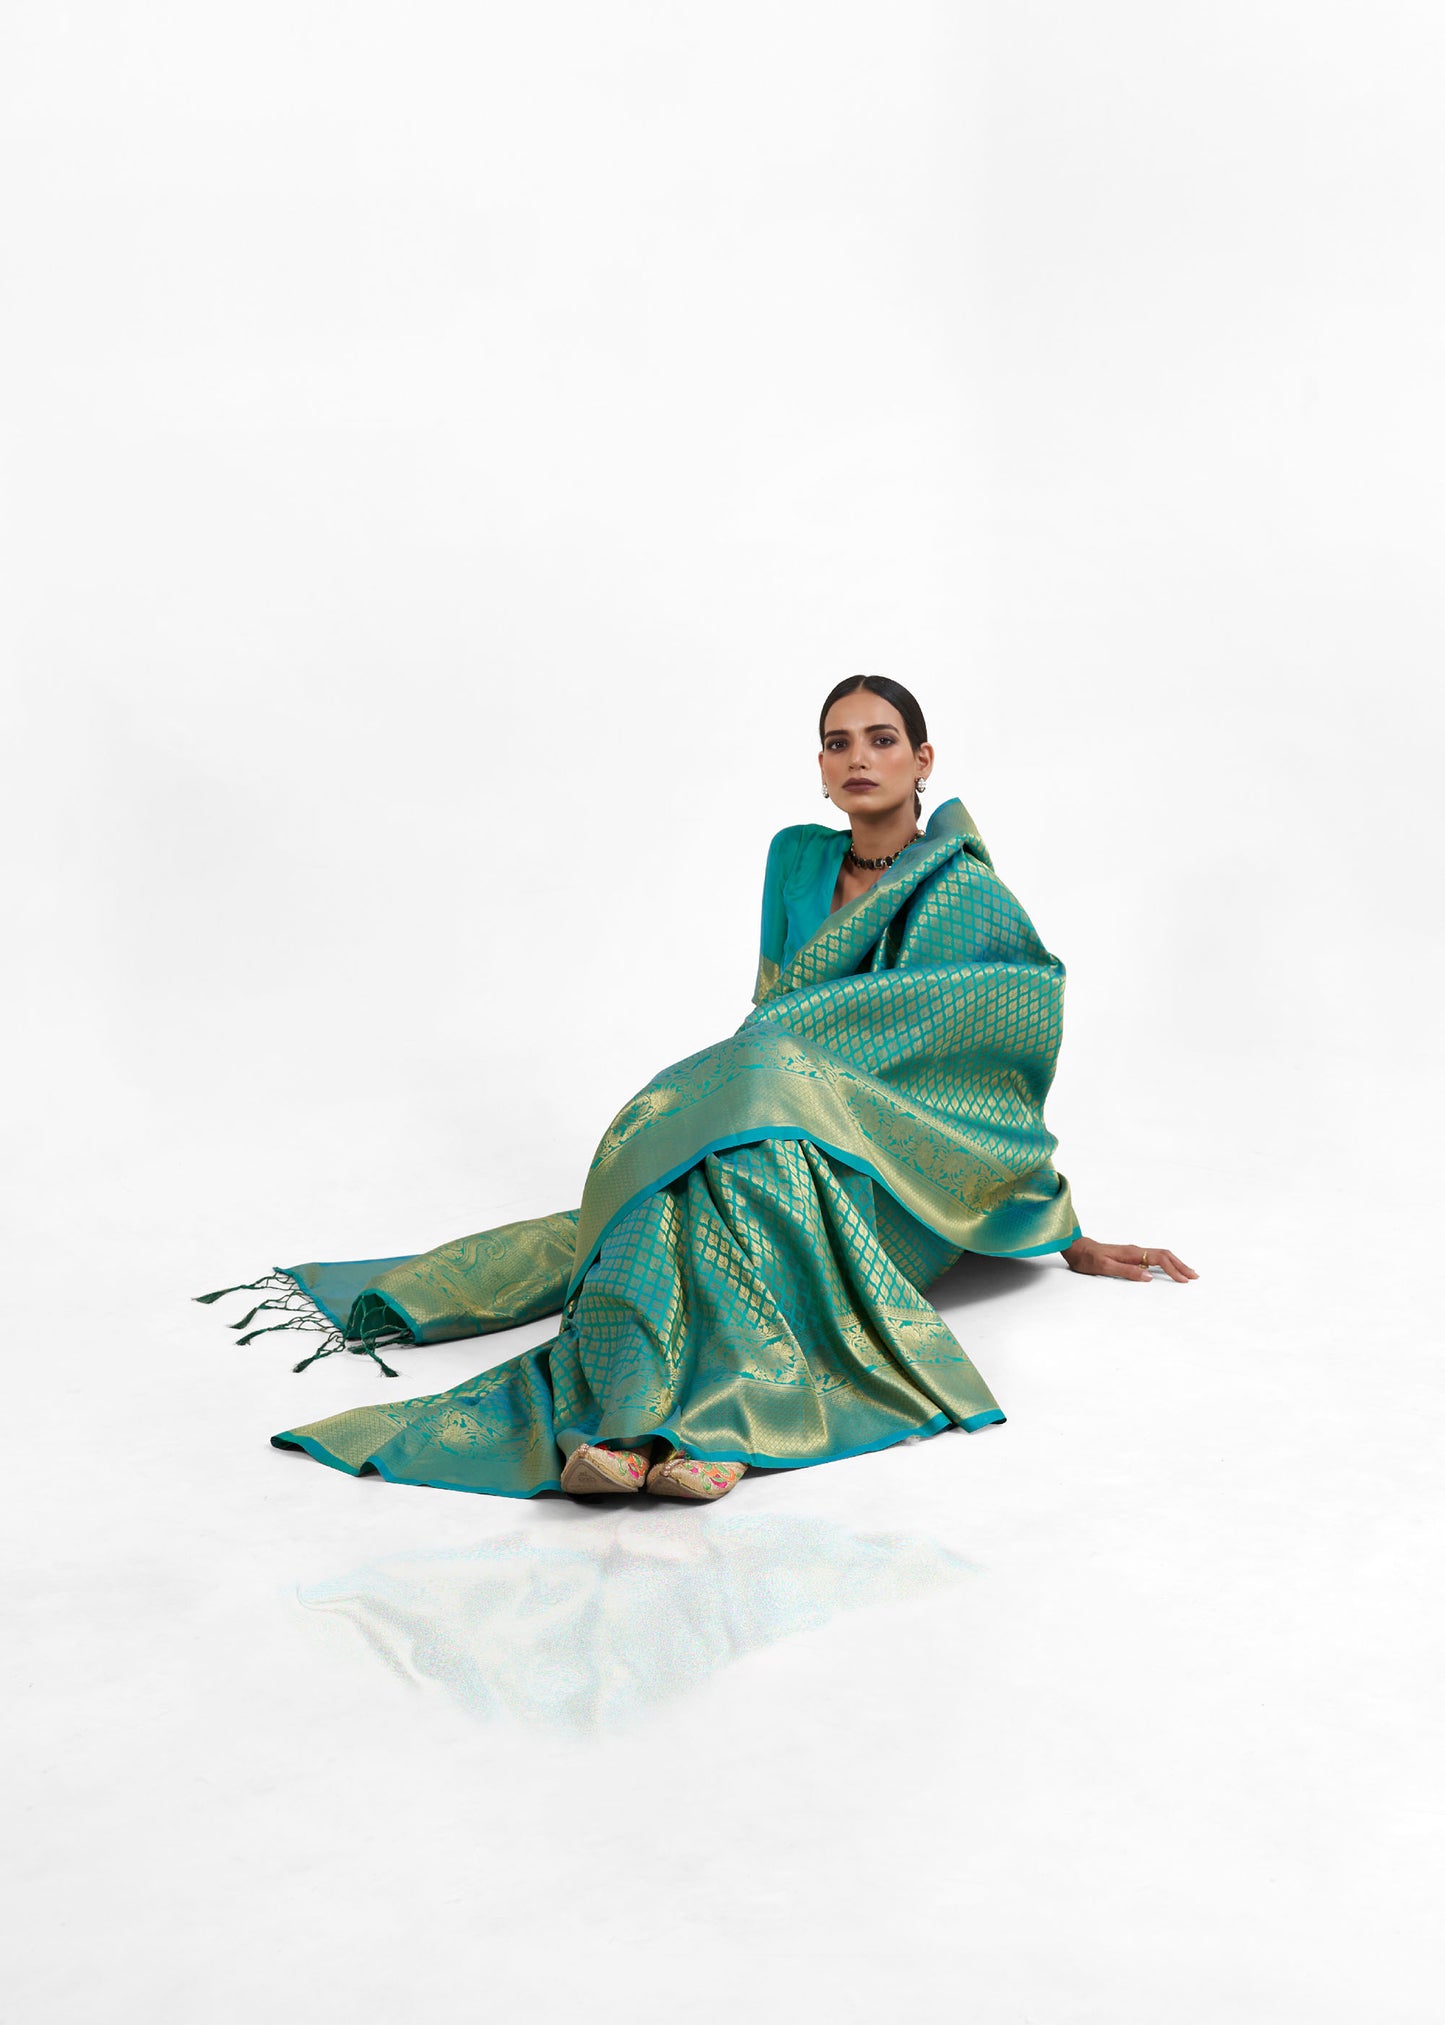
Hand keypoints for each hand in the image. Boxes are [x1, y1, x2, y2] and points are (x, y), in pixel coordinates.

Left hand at [1062, 1237, 1197, 1283]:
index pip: (1160, 1259)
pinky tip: (1169, 1269)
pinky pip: (1154, 1257)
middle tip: (1195, 1276)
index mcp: (1132, 1252)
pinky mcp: (1131, 1255)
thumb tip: (1149, 1277)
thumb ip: (1126, 1271)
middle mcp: (1135, 1250)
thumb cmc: (1088, 1259)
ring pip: (1161, 1255)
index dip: (1174, 1269)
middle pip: (1165, 1255)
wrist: (1077, 1249)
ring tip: (1188, 1273)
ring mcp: (1134, 1252)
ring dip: (1176, 1264)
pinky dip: (1166, 1263)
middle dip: (1181, 1265)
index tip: (1184, 1280)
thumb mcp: (1104, 1267)